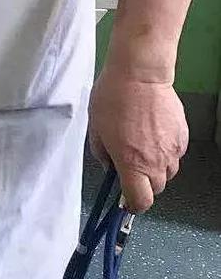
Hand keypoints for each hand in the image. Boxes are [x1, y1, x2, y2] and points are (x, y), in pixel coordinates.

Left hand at [89, 66, 188, 212]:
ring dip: (156, 167)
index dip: (133, 205)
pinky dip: (166, 150)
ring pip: (168, 172)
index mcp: (132, 162)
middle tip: (131, 164)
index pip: (140, 201)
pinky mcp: (182, 136)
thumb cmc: (114, 95)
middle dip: (143, 182)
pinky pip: (175, 154)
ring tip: (142, 144)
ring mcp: (172, 149)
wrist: (139, 73)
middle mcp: (156, 161)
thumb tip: (109, 165)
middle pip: (156, 188)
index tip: (126, 200)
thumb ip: (101, 152)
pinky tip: (154, 132)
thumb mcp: (96, 126)